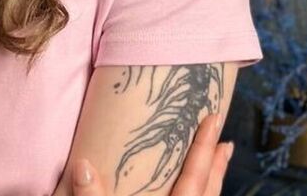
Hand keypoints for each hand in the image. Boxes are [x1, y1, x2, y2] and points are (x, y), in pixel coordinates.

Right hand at [72, 112, 232, 195]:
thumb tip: (82, 165)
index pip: (193, 177)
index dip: (205, 147)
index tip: (214, 119)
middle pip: (207, 190)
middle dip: (216, 165)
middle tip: (225, 140)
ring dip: (210, 181)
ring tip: (216, 161)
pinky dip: (197, 195)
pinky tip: (188, 191)